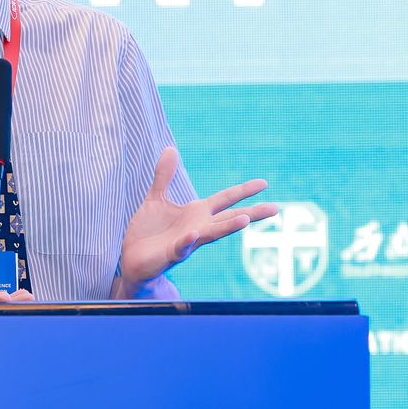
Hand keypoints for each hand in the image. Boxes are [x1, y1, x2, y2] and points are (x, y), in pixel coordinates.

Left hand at [116, 147, 278, 291]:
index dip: (243, 190)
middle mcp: (198, 227)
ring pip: (212, 234)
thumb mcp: (156, 198)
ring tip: (245, 219)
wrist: (132, 259)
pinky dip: (188, 241)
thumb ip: (164, 176)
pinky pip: (182, 247)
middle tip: (276, 209)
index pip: (225, 199)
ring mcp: (187, 242)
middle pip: (229, 218)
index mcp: (196, 213)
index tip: (264, 183)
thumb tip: (170, 148)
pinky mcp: (171, 254)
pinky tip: (193, 234)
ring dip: (228, 227)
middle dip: (251, 213)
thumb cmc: (149, 232)